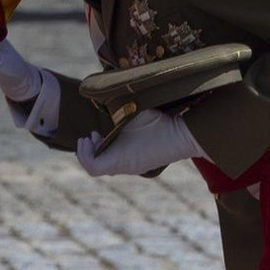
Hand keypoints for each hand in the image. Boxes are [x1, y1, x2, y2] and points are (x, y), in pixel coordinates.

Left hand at [75, 110, 202, 177]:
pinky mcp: (142, 164)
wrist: (185, 136)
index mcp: (120, 159)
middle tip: (91, 135)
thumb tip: (100, 102)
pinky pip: (120, 163)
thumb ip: (114, 113)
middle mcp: (126, 167)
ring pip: (109, 165)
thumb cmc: (158, 125)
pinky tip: (119, 137)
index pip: (92, 167)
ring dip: (102, 151)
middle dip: (90, 151)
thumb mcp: (132, 114)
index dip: (83, 154)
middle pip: (98, 166)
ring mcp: (135, 168)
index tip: (85, 137)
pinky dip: (113, 152)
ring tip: (100, 135)